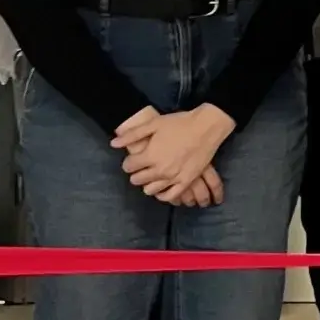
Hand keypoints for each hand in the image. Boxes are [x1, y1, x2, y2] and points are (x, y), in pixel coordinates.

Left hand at [115, 104, 235, 205]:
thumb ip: (132, 135)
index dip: (129, 162)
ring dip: (148, 183)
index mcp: (150, 156)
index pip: (129, 166)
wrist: (206, 126)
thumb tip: (113, 143)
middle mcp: (159, 170)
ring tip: (152, 175)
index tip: (134, 158)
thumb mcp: (154, 124)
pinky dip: (163, 195)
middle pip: (137, 180)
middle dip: (136, 173)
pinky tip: (161, 189)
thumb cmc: (179, 123)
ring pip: (151, 190)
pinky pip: (170, 196)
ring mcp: (173, 177)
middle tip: (142, 166)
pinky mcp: (186, 181)